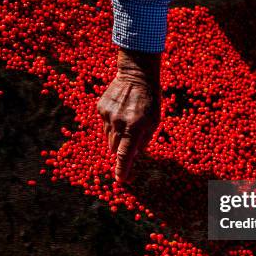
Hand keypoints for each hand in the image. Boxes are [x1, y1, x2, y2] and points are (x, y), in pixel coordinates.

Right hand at [97, 48, 160, 181]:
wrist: (136, 75)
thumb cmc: (150, 100)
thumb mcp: (154, 121)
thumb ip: (144, 140)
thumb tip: (133, 155)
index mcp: (135, 128)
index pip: (125, 154)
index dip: (122, 169)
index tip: (120, 180)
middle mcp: (119, 123)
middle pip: (114, 148)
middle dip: (121, 148)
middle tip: (129, 137)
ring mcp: (108, 115)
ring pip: (108, 137)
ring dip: (116, 135)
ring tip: (127, 119)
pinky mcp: (101, 108)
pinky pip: (104, 124)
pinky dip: (111, 122)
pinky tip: (120, 110)